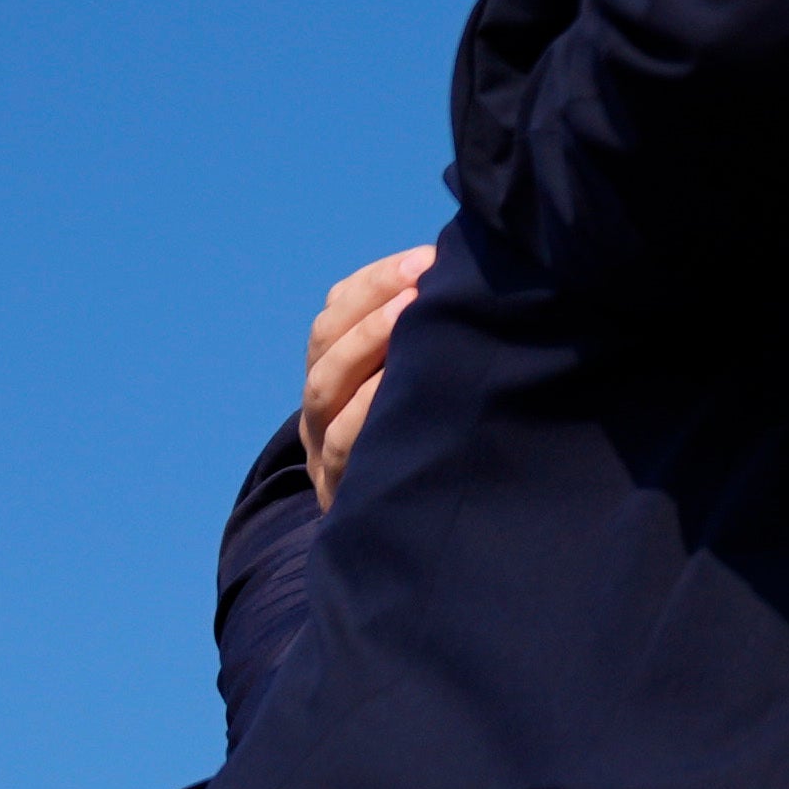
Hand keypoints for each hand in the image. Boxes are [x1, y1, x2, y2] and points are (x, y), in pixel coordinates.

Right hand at [298, 244, 431, 507]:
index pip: (338, 309)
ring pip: (323, 387)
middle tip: (420, 284)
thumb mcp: (422, 379)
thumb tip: (468, 269)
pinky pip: (342, 442)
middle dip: (371, 305)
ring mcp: (321, 443)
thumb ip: (430, 329)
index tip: (425, 259)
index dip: (376, 281)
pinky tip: (401, 388)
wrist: (414, 529)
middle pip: (326, 342)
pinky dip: (366, 409)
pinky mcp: (338, 485)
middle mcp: (321, 400)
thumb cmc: (433, 431)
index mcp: (337, 362)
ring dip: (364, 346)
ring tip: (409, 316)